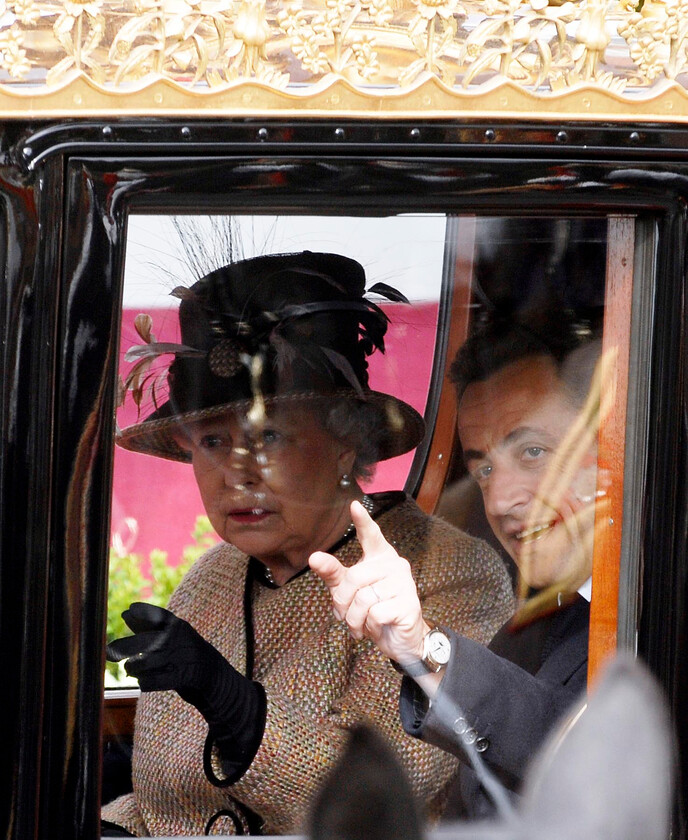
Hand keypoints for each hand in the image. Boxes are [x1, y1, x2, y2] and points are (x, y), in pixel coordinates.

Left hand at [107, 603, 264, 765]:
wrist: (213, 675)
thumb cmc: (184, 652)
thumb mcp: (171, 636)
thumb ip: (148, 626)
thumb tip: (125, 613)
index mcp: (178, 627)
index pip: (160, 616)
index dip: (144, 612)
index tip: (129, 611)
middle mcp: (180, 640)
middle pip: (147, 641)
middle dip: (125, 646)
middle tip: (109, 652)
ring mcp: (182, 659)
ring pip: (147, 662)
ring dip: (134, 667)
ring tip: (130, 669)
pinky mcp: (181, 679)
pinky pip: (153, 681)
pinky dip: (144, 682)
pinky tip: (142, 681)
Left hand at [309, 500, 429, 664]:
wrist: (399, 640)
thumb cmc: (373, 611)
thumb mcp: (347, 591)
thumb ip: (333, 573)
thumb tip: (314, 557)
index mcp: (380, 557)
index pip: (371, 535)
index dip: (363, 521)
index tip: (354, 505)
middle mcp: (395, 565)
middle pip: (354, 578)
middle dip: (342, 603)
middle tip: (344, 616)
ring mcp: (405, 584)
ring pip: (364, 599)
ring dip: (355, 619)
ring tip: (360, 625)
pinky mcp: (409, 604)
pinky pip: (375, 614)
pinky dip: (369, 627)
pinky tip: (376, 628)